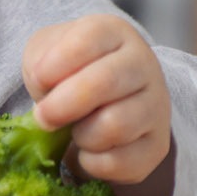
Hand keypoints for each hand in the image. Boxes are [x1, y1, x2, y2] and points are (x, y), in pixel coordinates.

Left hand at [22, 15, 171, 192]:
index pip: (88, 39)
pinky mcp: (157, 146)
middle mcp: (143, 64)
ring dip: (81, 135)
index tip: (39, 79)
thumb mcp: (46, 52)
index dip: (56, 64)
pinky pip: (121, 163)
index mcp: (114, 33)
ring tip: (74, 130)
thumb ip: (40, 63)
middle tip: (42, 117)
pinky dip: (92, 162)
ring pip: (115, 126)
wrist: (98, 100)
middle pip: (104, 83)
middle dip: (62, 105)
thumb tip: (48, 94)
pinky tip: (88, 149)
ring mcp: (156, 106)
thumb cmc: (67, 70)